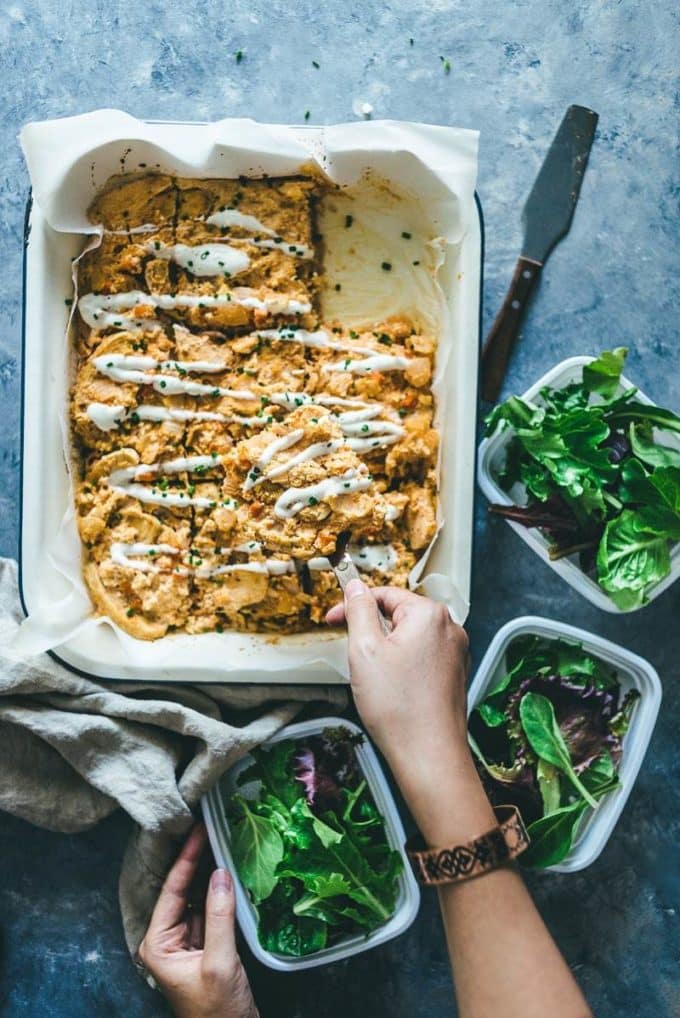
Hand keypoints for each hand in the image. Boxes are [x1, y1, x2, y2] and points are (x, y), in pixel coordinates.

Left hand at [139, 825, 257, 1017]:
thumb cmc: (217, 1012)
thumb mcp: (218, 962)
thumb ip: (219, 917)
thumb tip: (221, 873)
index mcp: (158, 944)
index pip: (172, 890)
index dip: (186, 858)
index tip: (198, 829)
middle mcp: (167, 940)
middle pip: (182, 890)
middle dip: (197, 860)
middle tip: (211, 827)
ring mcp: (187, 943)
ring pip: (198, 898)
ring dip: (210, 874)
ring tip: (222, 841)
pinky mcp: (206, 946)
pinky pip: (211, 911)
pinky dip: (221, 893)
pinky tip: (231, 873)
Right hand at [326, 581, 471, 795]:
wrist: (428, 755)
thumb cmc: (399, 708)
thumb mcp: (364, 650)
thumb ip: (358, 611)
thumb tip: (355, 587)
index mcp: (429, 615)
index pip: (384, 594)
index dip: (353, 604)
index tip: (334, 617)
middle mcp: (449, 629)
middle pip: (399, 615)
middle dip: (372, 630)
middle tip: (352, 652)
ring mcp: (455, 653)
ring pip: (410, 638)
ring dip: (387, 649)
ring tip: (374, 677)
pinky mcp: (455, 675)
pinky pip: (423, 657)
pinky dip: (403, 665)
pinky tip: (392, 689)